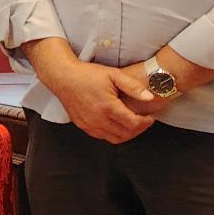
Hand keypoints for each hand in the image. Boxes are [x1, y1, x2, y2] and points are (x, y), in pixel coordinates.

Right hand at [27, 40, 153, 143]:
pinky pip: (102, 137)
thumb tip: (149, 98)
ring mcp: (89, 124)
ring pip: (114, 139)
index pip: (133, 123)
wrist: (63, 77)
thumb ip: (133, 87)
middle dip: (139, 129)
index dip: (146, 123)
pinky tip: (116, 124)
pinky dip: (113, 134)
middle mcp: (98, 119)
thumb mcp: (114, 74)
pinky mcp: (83, 126)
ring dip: (127, 134)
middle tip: (144, 121)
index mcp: (108, 106)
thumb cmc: (87, 74)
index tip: (150, 118)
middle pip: (126, 134)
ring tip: (132, 124)